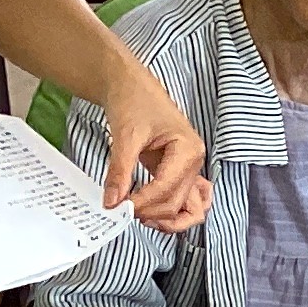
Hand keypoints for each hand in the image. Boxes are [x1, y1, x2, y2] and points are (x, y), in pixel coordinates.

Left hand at [98, 72, 210, 232]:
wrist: (133, 87)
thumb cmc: (135, 101)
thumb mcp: (125, 136)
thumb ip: (120, 171)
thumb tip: (112, 202)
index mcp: (188, 150)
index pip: (166, 189)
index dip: (142, 203)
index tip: (117, 207)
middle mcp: (195, 162)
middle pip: (177, 203)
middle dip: (150, 212)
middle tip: (121, 210)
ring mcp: (191, 169)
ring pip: (187, 208)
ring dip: (167, 219)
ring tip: (141, 218)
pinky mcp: (180, 172)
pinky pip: (186, 201)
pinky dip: (172, 212)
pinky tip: (152, 214)